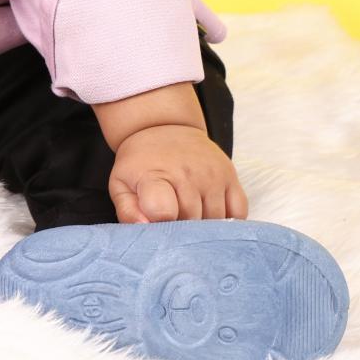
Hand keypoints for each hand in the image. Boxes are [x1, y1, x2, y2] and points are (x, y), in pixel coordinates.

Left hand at [108, 125, 248, 223]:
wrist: (163, 127)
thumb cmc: (140, 163)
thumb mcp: (121, 184)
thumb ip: (128, 211)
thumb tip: (144, 228)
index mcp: (155, 175)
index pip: (163, 211)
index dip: (159, 225)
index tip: (156, 224)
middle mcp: (187, 174)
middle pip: (191, 222)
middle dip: (181, 231)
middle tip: (171, 223)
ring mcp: (212, 175)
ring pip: (215, 221)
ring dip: (204, 228)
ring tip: (188, 218)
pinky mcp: (230, 176)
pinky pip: (238, 213)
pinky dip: (227, 222)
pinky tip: (210, 216)